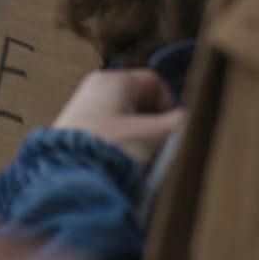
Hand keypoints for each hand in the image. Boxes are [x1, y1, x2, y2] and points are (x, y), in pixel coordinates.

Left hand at [52, 69, 183, 167]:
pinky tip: (119, 166)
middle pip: (139, 102)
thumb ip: (180, 125)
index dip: (169, 105)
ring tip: (139, 161)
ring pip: (124, 121)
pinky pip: (107, 135)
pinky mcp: (73, 134)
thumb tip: (193, 120)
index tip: (173, 129)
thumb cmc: (109, 149)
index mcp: (114, 80)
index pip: (154, 83)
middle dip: (153, 125)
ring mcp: (81, 111)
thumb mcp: (153, 136)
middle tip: (159, 148)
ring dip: (137, 140)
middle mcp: (95, 89)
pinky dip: (119, 148)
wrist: (65, 179)